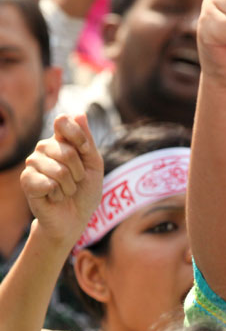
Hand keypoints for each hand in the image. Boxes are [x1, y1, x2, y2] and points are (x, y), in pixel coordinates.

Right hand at [20, 114, 102, 247]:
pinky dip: (58, 194)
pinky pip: (47, 183)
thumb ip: (87, 140)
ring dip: (70, 186)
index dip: (79, 137)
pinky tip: (54, 197)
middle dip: (79, 172)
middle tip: (76, 180)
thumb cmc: (86, 190)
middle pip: (67, 151)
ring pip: (59, 170)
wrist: (75, 217)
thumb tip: (79, 113)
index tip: (86, 152)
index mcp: (61, 140)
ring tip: (66, 190)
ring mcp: (33, 164)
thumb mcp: (94, 163)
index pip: (63, 122)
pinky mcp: (26, 181)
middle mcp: (44, 148)